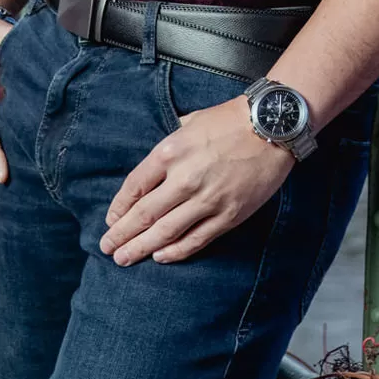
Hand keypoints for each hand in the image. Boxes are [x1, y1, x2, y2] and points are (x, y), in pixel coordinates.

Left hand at [98, 97, 292, 265]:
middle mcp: (184, 178)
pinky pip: (196, 239)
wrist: (271, 128)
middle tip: (107, 248)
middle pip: (144, 214)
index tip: (111, 220)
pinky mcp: (228, 215)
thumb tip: (156, 165)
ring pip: (166, 232)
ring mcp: (207, 200)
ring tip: (124, 258)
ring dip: (141, 248)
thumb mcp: (189, 123)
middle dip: (122, 234)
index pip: (134, 187)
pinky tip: (160, 257)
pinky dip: (176, 251)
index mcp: (170, 152)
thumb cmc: (230, 120)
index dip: (119, 207)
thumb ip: (170, 146)